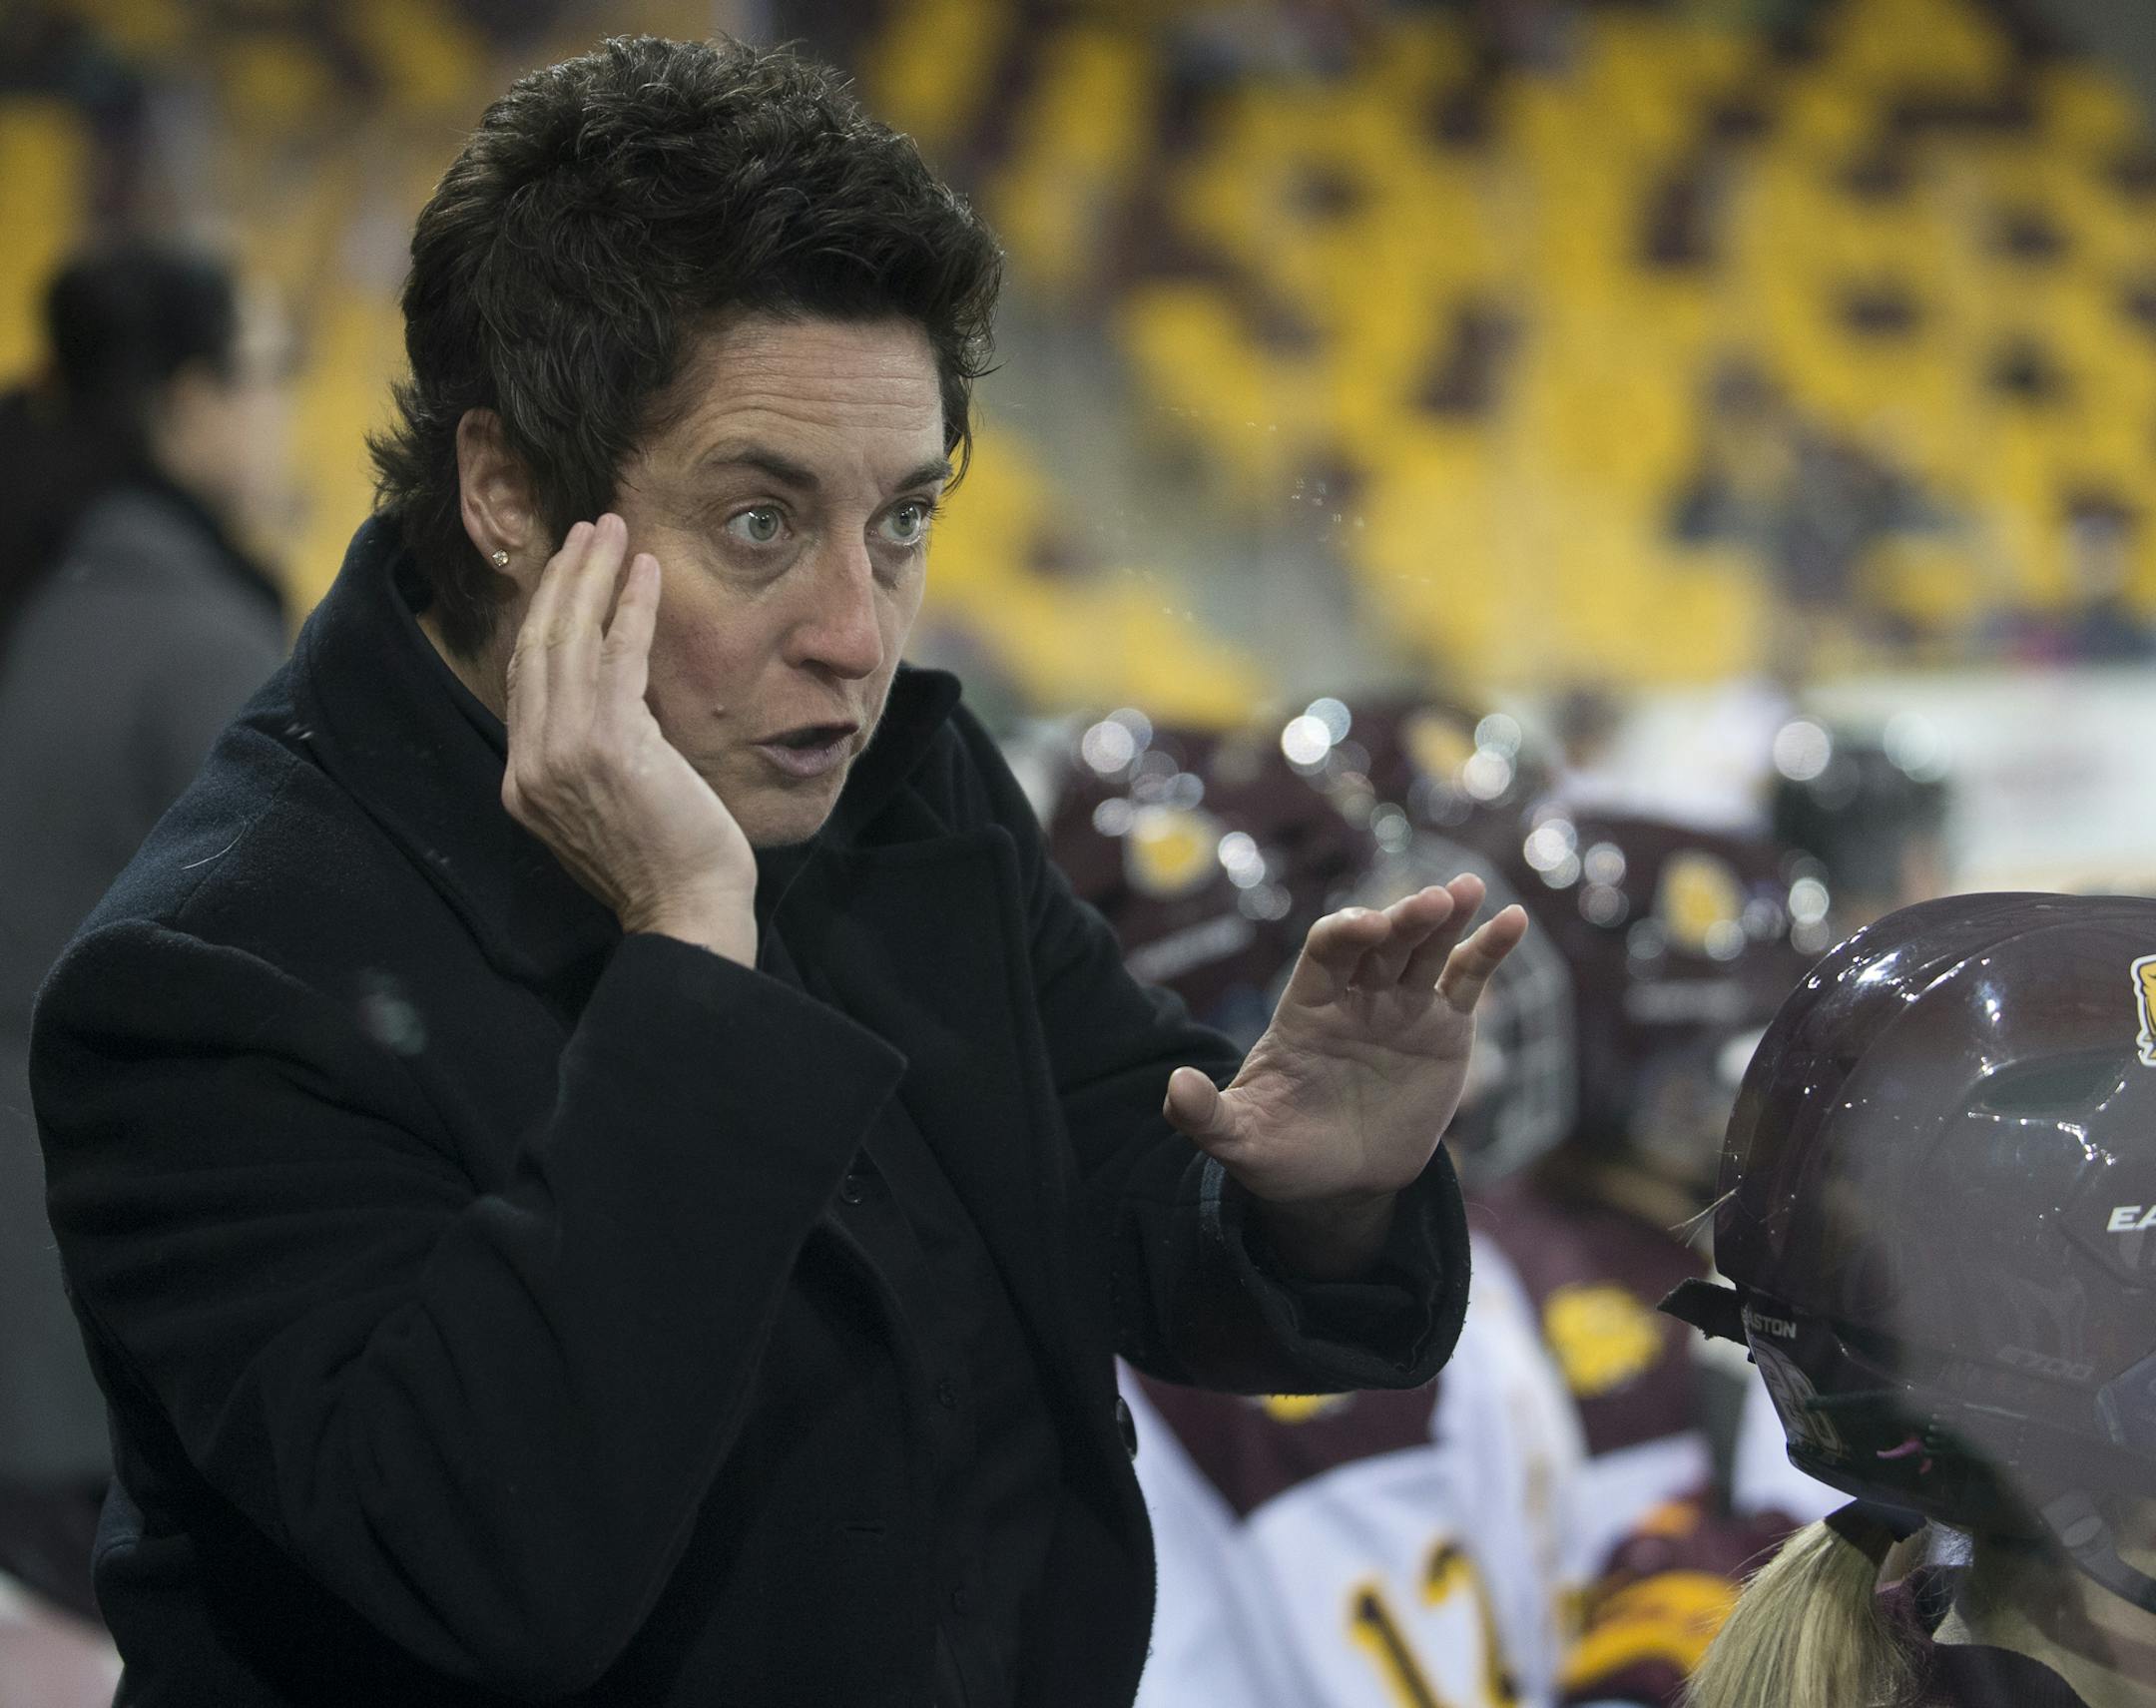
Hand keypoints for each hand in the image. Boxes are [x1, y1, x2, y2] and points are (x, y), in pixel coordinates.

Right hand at [501, 514, 757, 964]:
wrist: (687, 911)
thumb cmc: (667, 863)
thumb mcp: (610, 803)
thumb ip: (593, 753)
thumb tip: (616, 695)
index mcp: (524, 780)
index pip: (525, 677)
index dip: (544, 615)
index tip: (568, 571)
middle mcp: (532, 762)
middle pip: (537, 646)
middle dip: (562, 579)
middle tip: (587, 529)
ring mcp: (563, 753)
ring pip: (569, 639)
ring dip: (592, 575)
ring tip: (612, 530)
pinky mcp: (610, 744)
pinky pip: (617, 655)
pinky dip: (630, 607)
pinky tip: (645, 572)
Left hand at [1164, 872, 1526, 1216]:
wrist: (1339, 1182)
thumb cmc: (1282, 1153)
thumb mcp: (1240, 1140)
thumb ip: (1206, 1115)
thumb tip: (1174, 1088)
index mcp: (1307, 1007)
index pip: (1326, 952)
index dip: (1345, 932)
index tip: (1365, 927)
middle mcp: (1357, 995)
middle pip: (1383, 942)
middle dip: (1404, 919)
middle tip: (1431, 901)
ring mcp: (1403, 1007)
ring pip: (1427, 950)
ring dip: (1448, 918)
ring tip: (1468, 891)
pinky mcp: (1445, 1028)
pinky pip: (1468, 980)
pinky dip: (1490, 949)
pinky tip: (1514, 920)